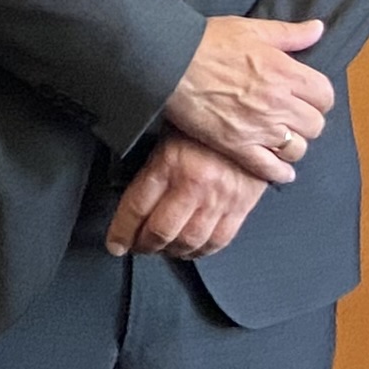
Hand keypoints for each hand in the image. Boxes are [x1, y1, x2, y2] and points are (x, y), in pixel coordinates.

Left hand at [108, 133, 271, 260]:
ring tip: (162, 249)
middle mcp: (194, 184)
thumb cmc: (205, 125)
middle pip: (161, 232)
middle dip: (144, 246)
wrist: (252, 117)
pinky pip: (219, 240)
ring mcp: (219, 198)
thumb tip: (124, 189)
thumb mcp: (167, 134)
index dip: (121, 232)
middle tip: (137, 247)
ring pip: (189, 241)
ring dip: (171, 252)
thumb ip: (150, 164)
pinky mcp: (241, 206)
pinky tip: (191, 249)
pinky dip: (202, 251)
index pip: (136, 207)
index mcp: (170, 162)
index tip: (116, 243)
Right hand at [161, 16, 329, 180]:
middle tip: (293, 117)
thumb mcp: (252, 29)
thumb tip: (318, 28)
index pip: (325, 95)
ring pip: (297, 149)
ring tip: (281, 139)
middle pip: (315, 125)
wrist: (169, 63)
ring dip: (293, 145)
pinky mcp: (237, 146)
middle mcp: (278, 103)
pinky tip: (279, 169)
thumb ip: (289, 33)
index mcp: (286, 73)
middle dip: (307, 121)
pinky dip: (279, 172)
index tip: (307, 97)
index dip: (318, 97)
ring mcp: (258, 128)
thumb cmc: (207, 43)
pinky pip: (270, 168)